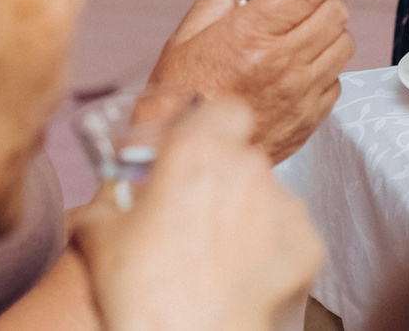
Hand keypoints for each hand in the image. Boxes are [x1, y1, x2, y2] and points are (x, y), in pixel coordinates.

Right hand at [73, 97, 321, 330]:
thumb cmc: (144, 297)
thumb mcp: (99, 239)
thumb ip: (106, 201)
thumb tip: (105, 199)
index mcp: (197, 152)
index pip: (225, 110)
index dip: (213, 127)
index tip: (198, 150)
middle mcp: (248, 168)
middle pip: (243, 158)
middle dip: (223, 181)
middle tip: (194, 218)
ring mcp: (284, 206)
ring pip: (267, 196)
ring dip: (246, 216)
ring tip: (216, 259)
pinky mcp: (309, 243)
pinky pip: (288, 233)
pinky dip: (269, 250)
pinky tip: (240, 276)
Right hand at [145, 0, 351, 162]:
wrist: (186, 157)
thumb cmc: (180, 101)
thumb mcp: (185, 38)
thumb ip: (219, 3)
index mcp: (251, 36)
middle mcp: (282, 63)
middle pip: (336, 11)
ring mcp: (300, 93)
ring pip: (344, 43)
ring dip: (332, 30)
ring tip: (311, 30)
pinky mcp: (310, 118)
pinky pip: (337, 79)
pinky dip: (327, 67)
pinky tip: (304, 67)